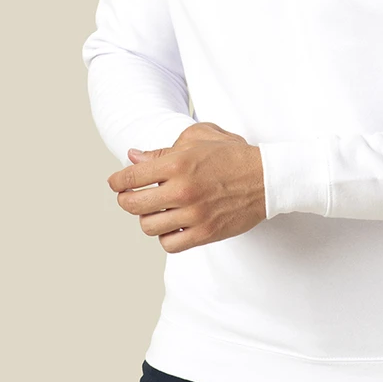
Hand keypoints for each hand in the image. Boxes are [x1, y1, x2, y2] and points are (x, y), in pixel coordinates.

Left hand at [106, 122, 265, 252]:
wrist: (266, 177)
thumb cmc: (231, 154)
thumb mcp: (198, 138)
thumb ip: (162, 149)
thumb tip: (133, 157)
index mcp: (177, 162)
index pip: (130, 177)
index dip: (117, 181)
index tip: (117, 183)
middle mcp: (182, 189)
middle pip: (133, 204)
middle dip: (126, 200)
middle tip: (130, 197)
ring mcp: (193, 214)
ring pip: (148, 226)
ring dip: (147, 218)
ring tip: (155, 211)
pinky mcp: (204, 233)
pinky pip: (169, 244)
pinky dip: (166, 236)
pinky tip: (172, 225)